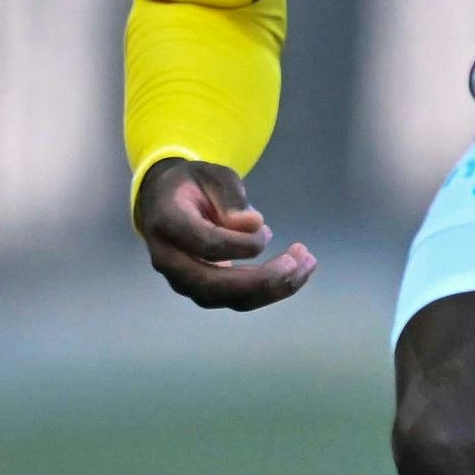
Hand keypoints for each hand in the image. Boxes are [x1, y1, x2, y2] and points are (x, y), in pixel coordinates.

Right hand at [132, 157, 315, 309]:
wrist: (168, 201)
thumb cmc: (194, 184)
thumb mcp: (213, 175)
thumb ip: (231, 197)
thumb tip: (252, 224)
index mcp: (167, 223)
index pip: (205, 244)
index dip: (241, 244)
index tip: (268, 230)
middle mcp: (169, 260)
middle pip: (214, 286)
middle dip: (262, 280)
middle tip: (299, 262)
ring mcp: (183, 280)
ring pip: (228, 299)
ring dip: (273, 288)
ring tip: (307, 265)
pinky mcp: (203, 289)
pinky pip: (237, 299)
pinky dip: (270, 289)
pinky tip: (298, 272)